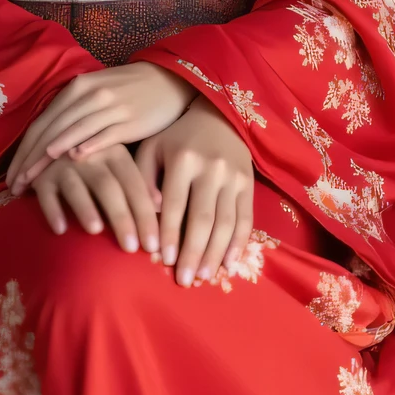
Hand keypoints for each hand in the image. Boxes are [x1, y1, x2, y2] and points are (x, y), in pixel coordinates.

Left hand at [5, 62, 196, 194]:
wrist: (168, 81)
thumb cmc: (127, 92)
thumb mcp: (95, 95)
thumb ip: (73, 114)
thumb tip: (45, 144)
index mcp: (76, 88)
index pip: (42, 122)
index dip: (24, 150)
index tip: (10, 176)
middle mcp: (88, 95)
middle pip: (51, 130)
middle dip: (30, 160)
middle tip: (14, 185)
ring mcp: (109, 107)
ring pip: (72, 132)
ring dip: (49, 157)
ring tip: (33, 180)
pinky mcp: (129, 119)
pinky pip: (104, 134)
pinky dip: (87, 145)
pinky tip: (73, 160)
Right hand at [30, 143, 162, 256]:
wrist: (54, 147)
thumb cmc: (97, 165)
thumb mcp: (120, 166)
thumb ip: (139, 185)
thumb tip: (163, 209)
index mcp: (114, 152)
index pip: (133, 183)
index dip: (145, 213)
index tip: (155, 244)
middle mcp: (89, 156)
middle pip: (108, 187)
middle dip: (121, 218)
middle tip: (132, 248)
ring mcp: (63, 165)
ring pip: (77, 187)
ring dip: (86, 208)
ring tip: (96, 230)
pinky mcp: (41, 177)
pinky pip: (46, 194)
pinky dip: (52, 210)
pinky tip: (60, 229)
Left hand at [134, 95, 254, 287]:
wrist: (218, 115)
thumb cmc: (176, 137)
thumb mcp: (153, 147)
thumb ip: (144, 178)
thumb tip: (150, 212)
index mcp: (184, 158)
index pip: (175, 204)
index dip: (170, 233)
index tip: (163, 260)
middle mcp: (212, 168)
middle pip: (203, 219)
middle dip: (193, 253)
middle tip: (184, 280)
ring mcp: (234, 177)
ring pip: (226, 223)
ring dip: (215, 254)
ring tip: (203, 277)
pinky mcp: (250, 184)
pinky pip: (246, 219)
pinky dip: (238, 244)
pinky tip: (229, 264)